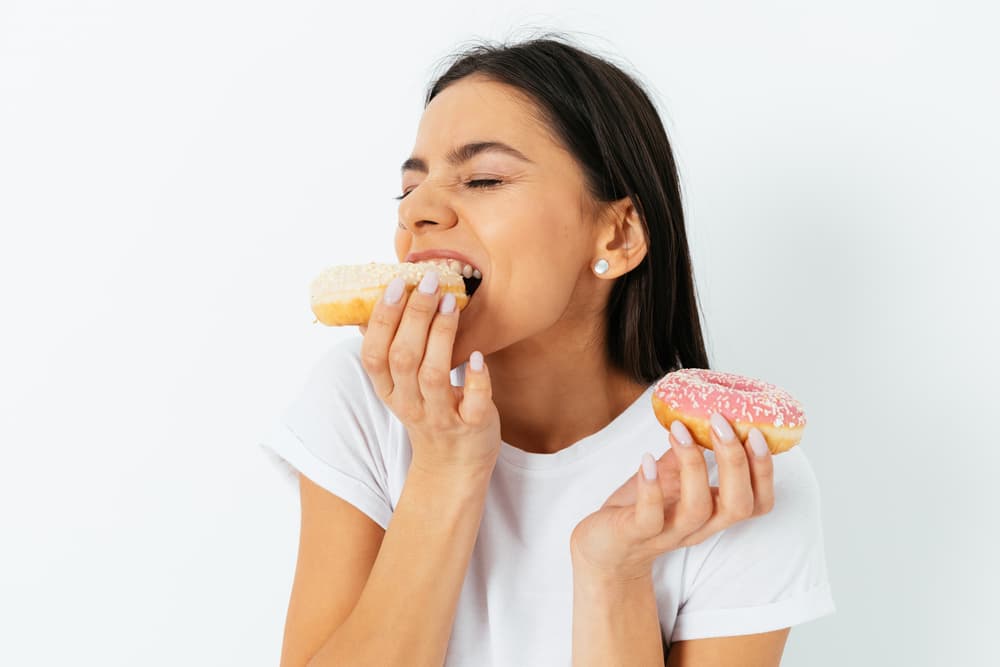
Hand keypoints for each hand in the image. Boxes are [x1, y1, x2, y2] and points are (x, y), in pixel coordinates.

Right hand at [358, 271, 501, 473]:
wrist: (454, 465)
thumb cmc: (429, 411)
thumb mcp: (400, 386)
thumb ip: (389, 350)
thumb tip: (371, 303)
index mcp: (388, 390)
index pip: (374, 353)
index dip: (382, 318)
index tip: (396, 284)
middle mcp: (410, 404)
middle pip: (403, 357)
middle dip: (415, 316)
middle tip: (430, 281)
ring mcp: (440, 416)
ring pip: (433, 375)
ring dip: (442, 336)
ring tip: (451, 303)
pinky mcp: (472, 426)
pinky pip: (473, 403)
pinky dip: (476, 379)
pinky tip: (479, 356)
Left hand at [569, 414, 774, 582]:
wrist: (604, 549)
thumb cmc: (640, 509)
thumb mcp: (669, 477)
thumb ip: (687, 453)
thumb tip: (700, 413)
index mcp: (713, 513)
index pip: (758, 503)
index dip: (765, 471)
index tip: (757, 432)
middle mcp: (698, 527)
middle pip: (738, 505)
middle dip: (736, 462)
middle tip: (721, 422)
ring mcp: (668, 533)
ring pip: (697, 509)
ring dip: (692, 464)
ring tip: (679, 430)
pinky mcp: (636, 535)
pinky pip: (650, 517)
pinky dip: (650, 486)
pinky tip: (647, 459)